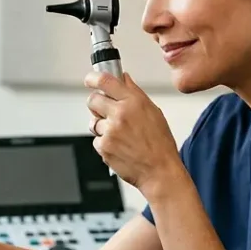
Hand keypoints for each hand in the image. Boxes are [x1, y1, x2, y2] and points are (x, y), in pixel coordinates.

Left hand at [84, 71, 183, 195]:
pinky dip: (104, 143)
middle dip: (96, 104)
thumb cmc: (160, 144)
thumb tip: (123, 79)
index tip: (90, 80)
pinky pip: (96, 139)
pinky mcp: (104, 146)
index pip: (106, 81)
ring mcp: (110, 131)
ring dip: (102, 127)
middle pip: (92, 100)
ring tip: (119, 135)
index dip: (93, 78)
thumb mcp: (153, 112)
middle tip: (105, 111)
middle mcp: (120, 114)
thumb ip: (135, 93)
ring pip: (93, 122)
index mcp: (134, 102)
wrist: (159, 171)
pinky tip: (119, 146)